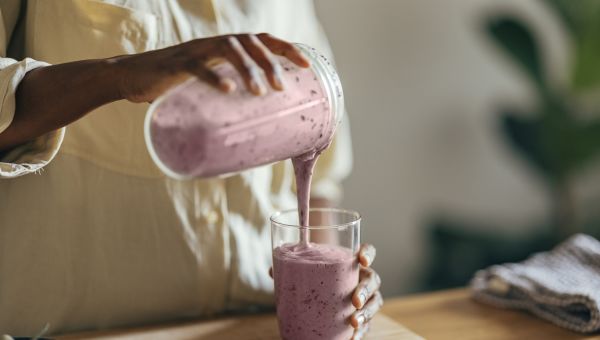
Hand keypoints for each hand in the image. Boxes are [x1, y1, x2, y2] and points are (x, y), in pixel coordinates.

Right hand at [111, 33, 309, 102]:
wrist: (131, 77)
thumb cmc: (175, 85)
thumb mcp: (208, 85)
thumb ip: (229, 93)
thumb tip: (257, 121)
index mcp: (225, 47)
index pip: (262, 40)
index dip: (286, 49)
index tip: (307, 65)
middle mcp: (214, 43)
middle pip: (250, 42)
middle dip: (271, 63)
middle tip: (281, 89)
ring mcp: (195, 50)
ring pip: (229, 49)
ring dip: (248, 69)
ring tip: (260, 93)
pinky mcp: (176, 64)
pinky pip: (198, 66)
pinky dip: (215, 76)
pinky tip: (229, 90)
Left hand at [268, 244, 381, 339]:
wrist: (321, 295)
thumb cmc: (317, 277)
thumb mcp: (306, 271)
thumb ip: (292, 268)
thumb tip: (272, 271)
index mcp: (351, 262)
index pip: (367, 251)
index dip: (368, 253)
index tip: (361, 259)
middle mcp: (362, 278)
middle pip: (373, 280)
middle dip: (366, 290)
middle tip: (355, 300)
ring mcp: (365, 297)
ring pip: (375, 302)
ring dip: (367, 313)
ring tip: (354, 322)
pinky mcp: (363, 315)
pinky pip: (368, 324)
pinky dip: (362, 332)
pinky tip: (352, 338)